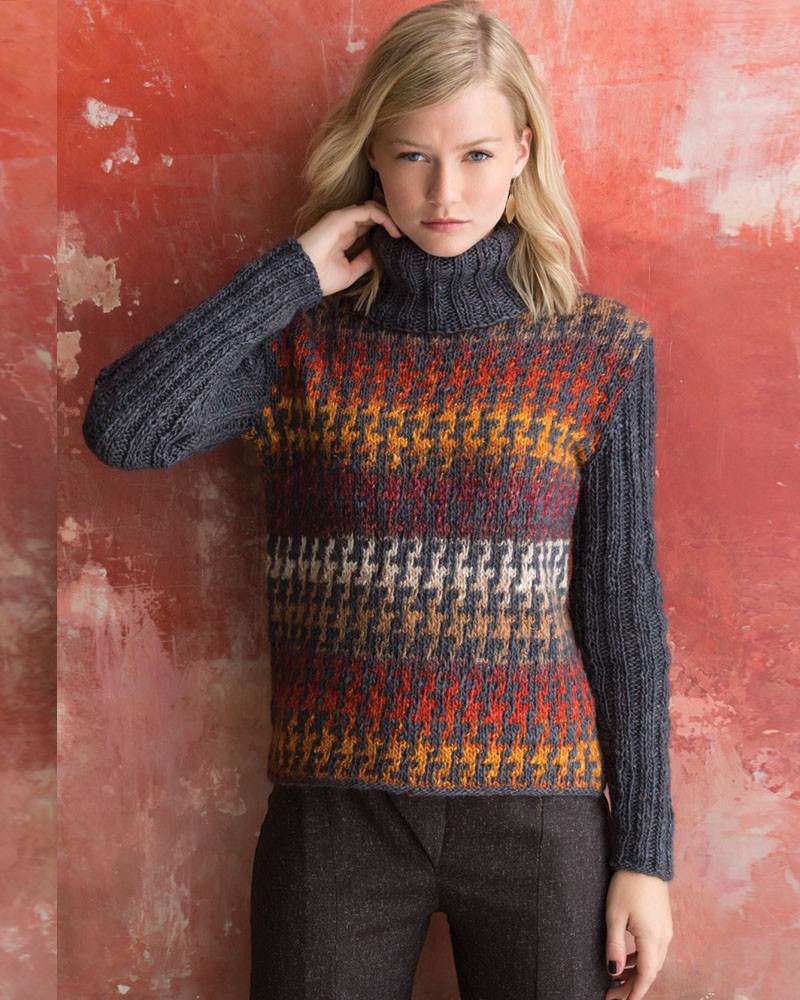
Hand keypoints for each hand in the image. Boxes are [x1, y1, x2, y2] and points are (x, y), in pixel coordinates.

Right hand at [297, 200, 401, 296]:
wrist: (302, 277)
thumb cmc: (321, 278)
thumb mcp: (350, 272)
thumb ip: (365, 261)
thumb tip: (379, 254)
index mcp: (345, 237)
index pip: (370, 225)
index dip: (386, 229)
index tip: (400, 241)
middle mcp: (344, 225)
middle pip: (373, 214)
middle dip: (390, 220)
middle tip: (406, 233)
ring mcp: (342, 219)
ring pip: (373, 208)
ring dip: (390, 217)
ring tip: (401, 232)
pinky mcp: (341, 217)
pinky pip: (368, 210)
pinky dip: (384, 217)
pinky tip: (394, 231)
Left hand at [605, 870, 673, 998]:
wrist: (644, 861)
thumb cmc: (627, 885)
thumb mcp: (615, 916)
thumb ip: (615, 946)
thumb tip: (614, 972)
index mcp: (652, 939)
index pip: (645, 976)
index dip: (633, 992)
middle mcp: (664, 938)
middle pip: (651, 972)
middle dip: (633, 985)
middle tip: (614, 993)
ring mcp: (666, 930)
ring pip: (654, 961)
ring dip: (638, 973)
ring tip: (618, 978)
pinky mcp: (663, 922)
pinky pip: (655, 949)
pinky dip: (642, 959)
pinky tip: (628, 958)